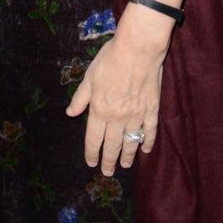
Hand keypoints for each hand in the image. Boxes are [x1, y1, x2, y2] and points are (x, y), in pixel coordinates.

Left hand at [64, 33, 163, 175]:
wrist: (138, 50)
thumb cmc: (110, 59)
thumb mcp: (89, 77)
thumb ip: (80, 98)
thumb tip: (70, 113)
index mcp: (100, 110)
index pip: (94, 138)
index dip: (92, 152)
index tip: (91, 163)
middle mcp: (117, 117)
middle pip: (112, 145)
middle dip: (109, 160)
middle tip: (108, 172)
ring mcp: (136, 116)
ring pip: (131, 142)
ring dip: (127, 156)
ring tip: (124, 166)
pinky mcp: (152, 110)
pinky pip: (149, 131)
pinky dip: (147, 142)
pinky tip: (145, 149)